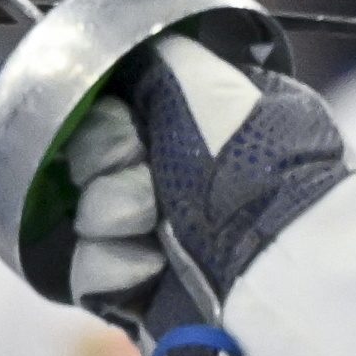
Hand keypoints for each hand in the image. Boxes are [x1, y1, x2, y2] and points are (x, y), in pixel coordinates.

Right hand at [61, 33, 354, 355]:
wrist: (271, 261)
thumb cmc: (249, 166)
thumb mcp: (210, 83)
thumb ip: (156, 60)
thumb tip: (120, 66)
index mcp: (195, 126)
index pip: (113, 111)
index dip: (105, 118)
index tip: (126, 123)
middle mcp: (173, 180)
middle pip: (88, 162)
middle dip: (105, 164)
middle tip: (142, 170)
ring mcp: (154, 240)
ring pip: (83, 218)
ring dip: (108, 214)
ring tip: (149, 224)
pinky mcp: (139, 294)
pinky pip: (86, 273)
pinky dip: (109, 265)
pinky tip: (147, 266)